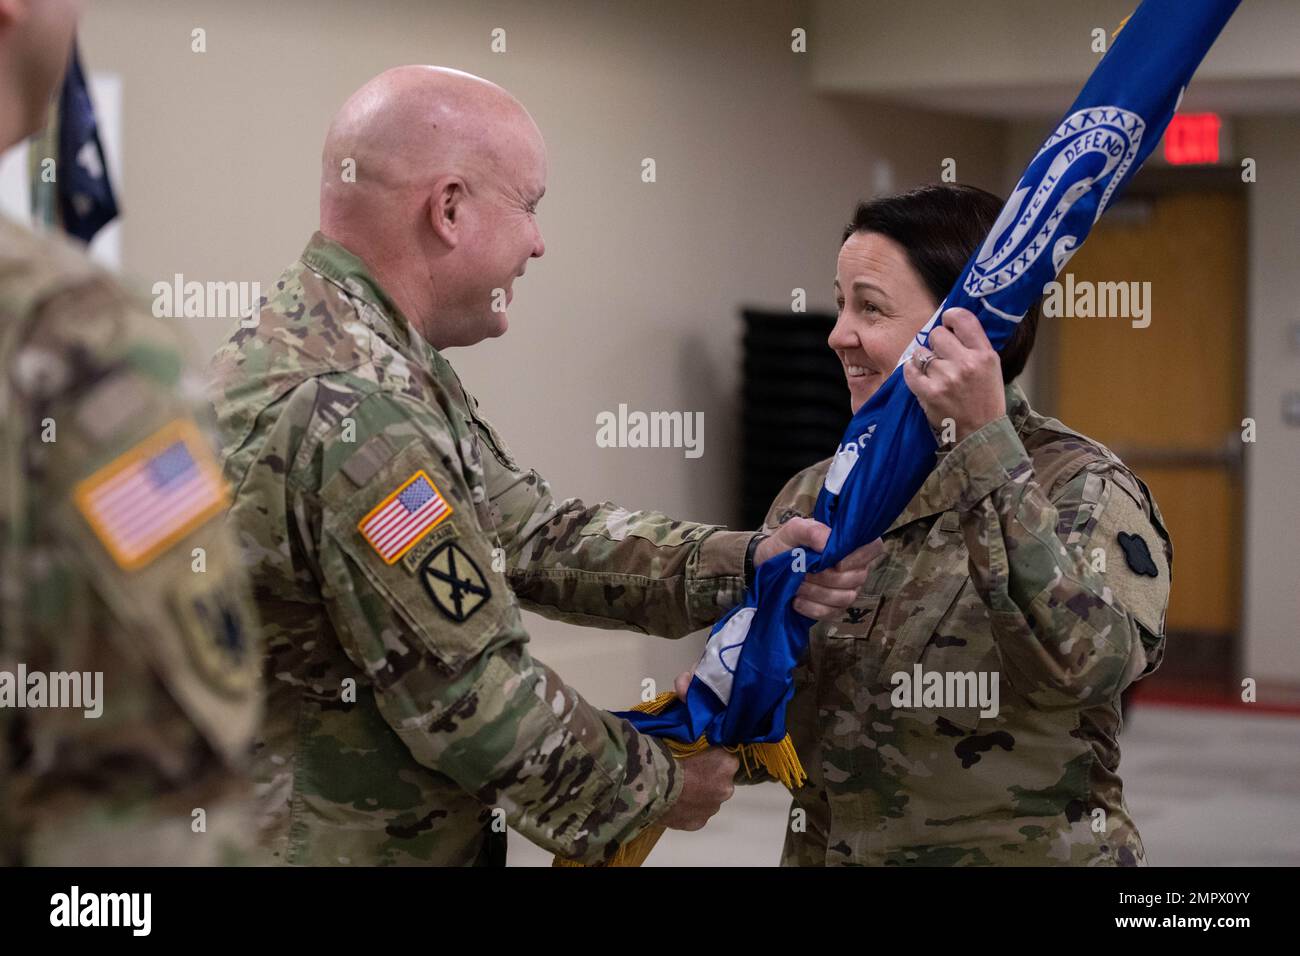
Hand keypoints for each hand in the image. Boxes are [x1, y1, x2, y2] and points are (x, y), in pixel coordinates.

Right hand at [658, 746, 738, 831]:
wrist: (655, 785)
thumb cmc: (673, 757)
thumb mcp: (691, 743)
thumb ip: (703, 750)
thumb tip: (701, 750)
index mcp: (727, 764)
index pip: (727, 760)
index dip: (713, 760)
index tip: (700, 759)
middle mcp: (727, 788)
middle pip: (721, 783)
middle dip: (709, 780)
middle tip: (689, 776)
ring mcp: (713, 808)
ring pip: (709, 800)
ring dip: (699, 797)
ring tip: (680, 792)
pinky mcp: (699, 823)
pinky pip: (696, 815)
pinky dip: (688, 811)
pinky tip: (675, 805)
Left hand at [755, 518, 884, 619]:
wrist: (767, 565)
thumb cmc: (785, 544)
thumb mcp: (794, 530)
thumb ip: (812, 531)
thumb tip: (827, 544)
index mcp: (849, 544)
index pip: (873, 547)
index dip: (858, 558)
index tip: (835, 562)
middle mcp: (854, 567)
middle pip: (857, 577)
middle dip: (826, 577)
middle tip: (803, 571)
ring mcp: (846, 589)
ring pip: (845, 597)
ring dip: (817, 592)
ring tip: (797, 585)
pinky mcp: (834, 608)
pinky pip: (831, 613)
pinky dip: (812, 607)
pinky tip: (797, 600)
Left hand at [902, 307, 1004, 443]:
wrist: (981, 432)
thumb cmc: (986, 398)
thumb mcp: (991, 367)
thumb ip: (973, 344)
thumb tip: (949, 324)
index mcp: (984, 354)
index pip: (962, 318)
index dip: (950, 317)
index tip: (947, 324)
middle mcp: (966, 363)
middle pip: (936, 333)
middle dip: (936, 342)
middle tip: (941, 355)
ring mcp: (946, 378)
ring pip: (921, 352)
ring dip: (923, 360)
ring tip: (934, 372)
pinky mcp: (929, 393)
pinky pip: (910, 370)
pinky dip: (912, 372)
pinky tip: (920, 377)